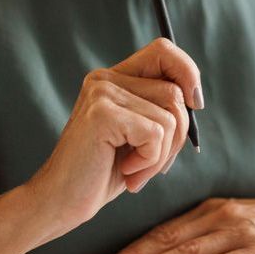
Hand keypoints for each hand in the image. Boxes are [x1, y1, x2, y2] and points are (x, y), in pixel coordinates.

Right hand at [26, 38, 200, 238]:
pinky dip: (150, 161)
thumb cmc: (102, 172)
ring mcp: (102, 93)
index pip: (163, 51)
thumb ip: (161, 109)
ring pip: (170, 115)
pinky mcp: (103, 114)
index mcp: (114, 77)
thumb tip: (195, 97)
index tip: (195, 106)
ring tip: (135, 171)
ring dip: (162, 154)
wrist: (59, 202)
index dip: (188, 72)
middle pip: (175, 91)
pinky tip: (126, 171)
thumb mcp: (139, 135)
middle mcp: (105, 78)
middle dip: (177, 136)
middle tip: (150, 164)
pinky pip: (156, 133)